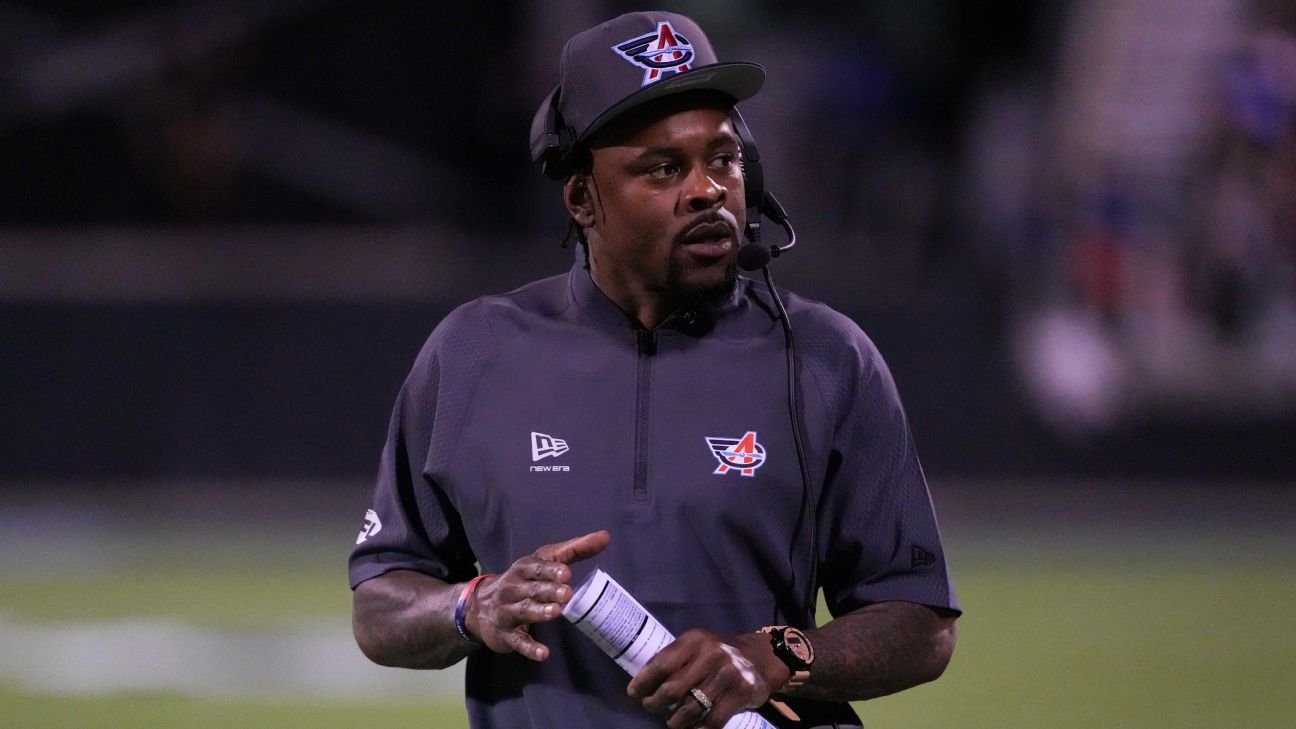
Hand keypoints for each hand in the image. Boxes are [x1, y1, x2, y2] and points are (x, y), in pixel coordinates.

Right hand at [465, 530, 609, 660]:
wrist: (480, 608)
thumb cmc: (523, 581)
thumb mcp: (543, 562)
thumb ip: (574, 550)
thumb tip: (605, 537)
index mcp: (523, 569)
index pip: (536, 567)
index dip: (550, 570)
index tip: (567, 572)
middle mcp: (513, 588)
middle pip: (532, 589)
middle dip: (548, 590)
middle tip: (567, 592)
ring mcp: (507, 612)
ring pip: (524, 611)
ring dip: (539, 612)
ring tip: (555, 612)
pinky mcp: (506, 635)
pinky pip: (518, 642)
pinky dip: (530, 648)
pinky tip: (543, 653)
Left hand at [627, 629, 789, 728]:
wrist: (761, 657)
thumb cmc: (719, 654)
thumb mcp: (698, 646)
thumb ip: (676, 659)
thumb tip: (643, 682)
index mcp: (695, 640)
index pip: (661, 663)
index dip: (644, 681)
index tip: (633, 693)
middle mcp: (711, 654)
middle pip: (672, 689)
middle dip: (655, 703)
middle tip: (651, 707)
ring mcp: (728, 674)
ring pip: (690, 708)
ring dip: (675, 721)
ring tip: (671, 721)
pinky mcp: (741, 693)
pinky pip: (712, 721)